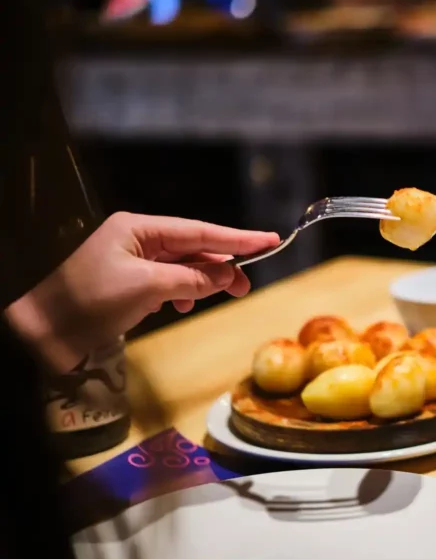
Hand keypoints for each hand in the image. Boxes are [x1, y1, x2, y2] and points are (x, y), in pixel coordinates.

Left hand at [6, 212, 278, 371]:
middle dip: (222, 264)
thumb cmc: (89, 301)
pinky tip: (184, 306)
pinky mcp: (128, 283)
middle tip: (247, 284)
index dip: (238, 238)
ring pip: (182, 266)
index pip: (199, 231)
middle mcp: (137, 238)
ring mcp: (132, 260)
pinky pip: (168, 282)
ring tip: (222, 296)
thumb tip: (226, 276)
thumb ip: (192, 280)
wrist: (42, 330)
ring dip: (203, 282)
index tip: (270, 239)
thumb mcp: (147, 287)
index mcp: (138, 228)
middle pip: (193, 247)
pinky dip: (182, 293)